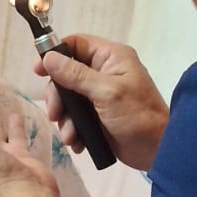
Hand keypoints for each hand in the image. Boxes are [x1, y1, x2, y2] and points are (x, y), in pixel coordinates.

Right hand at [35, 35, 168, 172]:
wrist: (157, 151)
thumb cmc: (137, 116)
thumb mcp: (106, 93)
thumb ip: (76, 75)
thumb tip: (48, 57)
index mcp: (111, 58)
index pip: (76, 45)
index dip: (55, 54)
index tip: (38, 71)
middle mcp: (104, 72)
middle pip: (66, 74)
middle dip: (58, 96)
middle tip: (55, 114)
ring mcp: (100, 95)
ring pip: (68, 98)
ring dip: (64, 118)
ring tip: (70, 135)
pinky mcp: (98, 116)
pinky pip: (76, 117)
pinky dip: (73, 129)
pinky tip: (77, 142)